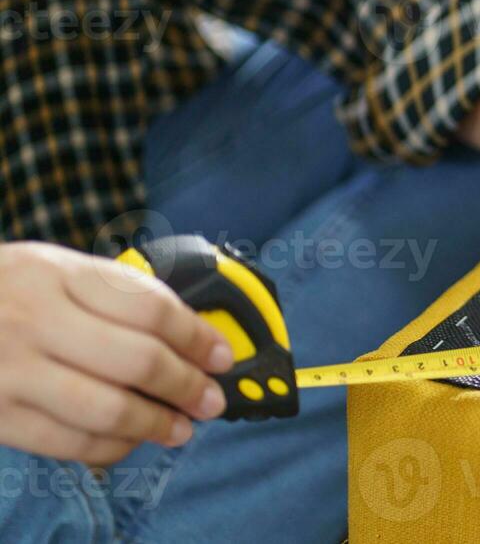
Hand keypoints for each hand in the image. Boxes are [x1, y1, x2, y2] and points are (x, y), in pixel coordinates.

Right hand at [0, 242, 233, 464]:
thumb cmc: (10, 290)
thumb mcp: (56, 268)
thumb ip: (114, 293)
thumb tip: (189, 333)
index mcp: (58, 275)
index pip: (149, 308)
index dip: (197, 336)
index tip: (222, 355)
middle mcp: (35, 322)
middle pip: (137, 361)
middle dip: (187, 385)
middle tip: (212, 398)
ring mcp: (12, 372)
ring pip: (106, 410)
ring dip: (156, 424)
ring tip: (181, 428)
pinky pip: (67, 443)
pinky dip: (111, 447)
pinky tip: (132, 440)